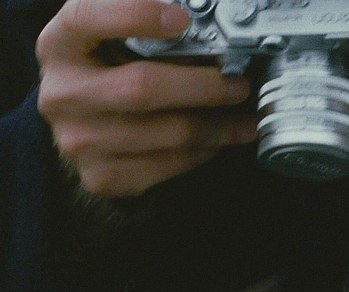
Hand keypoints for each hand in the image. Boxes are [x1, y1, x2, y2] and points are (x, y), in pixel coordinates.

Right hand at [36, 0, 257, 197]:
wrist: (83, 125)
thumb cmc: (107, 72)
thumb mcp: (112, 37)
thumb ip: (144, 24)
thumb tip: (198, 24)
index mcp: (60, 45)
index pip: (88, 18)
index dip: (135, 16)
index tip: (182, 20)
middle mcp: (62, 94)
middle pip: (143, 88)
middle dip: (205, 86)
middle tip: (240, 84)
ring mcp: (78, 141)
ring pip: (168, 134)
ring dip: (218, 126)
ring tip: (244, 118)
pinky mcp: (101, 176)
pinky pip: (168, 166)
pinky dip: (203, 152)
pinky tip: (217, 140)